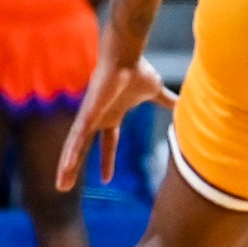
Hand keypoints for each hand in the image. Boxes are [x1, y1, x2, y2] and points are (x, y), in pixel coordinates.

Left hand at [55, 48, 178, 189]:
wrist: (127, 58)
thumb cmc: (138, 71)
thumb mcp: (156, 92)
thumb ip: (166, 100)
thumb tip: (186, 102)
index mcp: (112, 117)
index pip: (108, 143)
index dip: (107, 160)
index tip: (106, 179)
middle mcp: (97, 120)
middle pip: (83, 149)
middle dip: (75, 168)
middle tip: (64, 188)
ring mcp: (89, 118)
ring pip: (75, 147)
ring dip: (67, 166)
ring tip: (61, 186)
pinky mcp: (87, 114)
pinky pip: (77, 137)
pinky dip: (71, 152)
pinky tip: (66, 166)